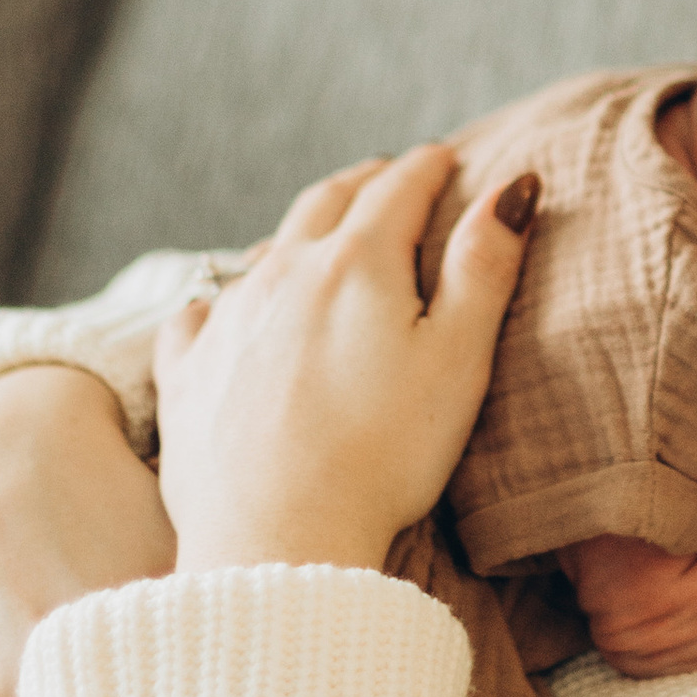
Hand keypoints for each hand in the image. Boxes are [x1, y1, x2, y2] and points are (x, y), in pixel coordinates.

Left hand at [149, 148, 534, 573]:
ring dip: (299, 235)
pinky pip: (197, 316)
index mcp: (355, 264)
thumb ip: (483, 266)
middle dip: (363, 184)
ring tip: (320, 239)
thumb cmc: (384, 455)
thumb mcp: (458, 358)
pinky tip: (222, 311)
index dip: (427, 168)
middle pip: (326, 204)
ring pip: (264, 253)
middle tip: (387, 178)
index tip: (443, 158)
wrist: (279, 539)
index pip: (398, 189)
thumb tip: (510, 186)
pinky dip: (220, 301)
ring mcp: (226, 323)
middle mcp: (281, 275)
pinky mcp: (186, 377)